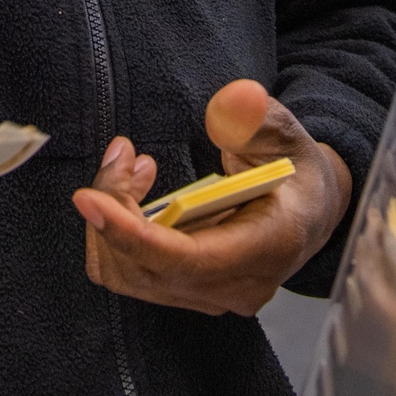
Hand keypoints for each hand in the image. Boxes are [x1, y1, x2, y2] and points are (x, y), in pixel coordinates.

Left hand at [72, 79, 351, 315]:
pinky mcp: (190, 292)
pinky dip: (117, 229)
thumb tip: (236, 100)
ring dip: (112, 216)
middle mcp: (239, 285)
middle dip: (116, 205)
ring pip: (129, 273)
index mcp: (269, 245)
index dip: (130, 234)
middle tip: (123, 152)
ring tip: (129, 164)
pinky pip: (132, 271)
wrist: (308, 208)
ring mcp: (213, 296)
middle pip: (146, 267)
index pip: (186, 259)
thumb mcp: (283, 131)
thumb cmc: (294, 168)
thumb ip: (257, 116)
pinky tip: (135, 188)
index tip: (87, 198)